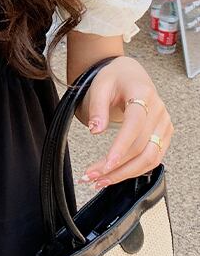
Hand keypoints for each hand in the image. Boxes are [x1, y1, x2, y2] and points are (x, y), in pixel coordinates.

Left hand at [75, 56, 173, 189]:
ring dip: (125, 173)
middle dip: (117, 167)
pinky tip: (115, 175)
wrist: (130, 75)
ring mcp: (164, 124)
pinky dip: (134, 170)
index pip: (135, 124)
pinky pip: (153, 158)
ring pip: (150, 158)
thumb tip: (95, 130)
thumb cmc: (115, 78)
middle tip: (92, 177)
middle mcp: (159, 111)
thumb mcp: (100, 85)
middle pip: (142, 147)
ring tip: (100, 181)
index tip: (106, 164)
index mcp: (143, 94)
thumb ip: (97, 107)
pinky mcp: (164, 134)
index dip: (121, 146)